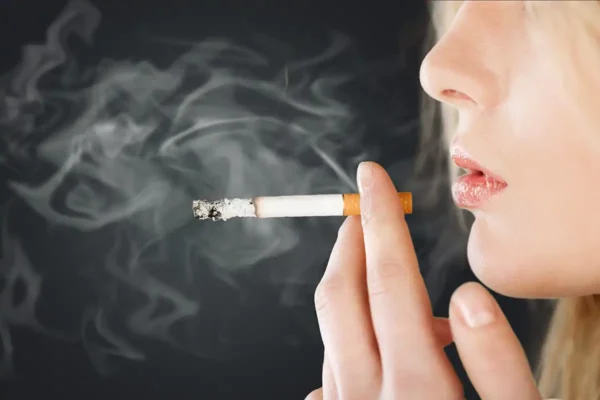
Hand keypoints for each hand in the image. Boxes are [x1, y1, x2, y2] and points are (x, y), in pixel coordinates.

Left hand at [306, 162, 540, 399]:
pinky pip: (333, 361)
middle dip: (350, 242)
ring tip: (381, 268)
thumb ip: (497, 364)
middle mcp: (365, 396)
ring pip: (331, 328)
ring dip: (351, 285)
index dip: (381, 221)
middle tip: (362, 212)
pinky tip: (384, 340)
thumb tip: (469, 298)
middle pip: (340, 297)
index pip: (391, 281)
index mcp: (416, 389)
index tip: (370, 177)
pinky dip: (353, 332)